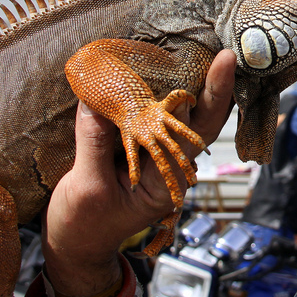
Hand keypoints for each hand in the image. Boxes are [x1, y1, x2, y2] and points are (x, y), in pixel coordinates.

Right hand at [43, 49, 235, 296]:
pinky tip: (151, 67)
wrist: (72, 246)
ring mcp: (149, 153)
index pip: (199, 130)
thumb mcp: (88, 187)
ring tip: (197, 50)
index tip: (224, 64)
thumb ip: (96, 143)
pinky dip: (147, 91)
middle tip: (224, 52)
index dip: (214, 96)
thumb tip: (97, 102)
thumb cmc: (84, 226)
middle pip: (196, 118)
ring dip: (183, 83)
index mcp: (166, 178)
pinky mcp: (127, 145)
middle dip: (211, 84)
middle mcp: (165, 163)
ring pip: (174, 114)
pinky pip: (143, 114)